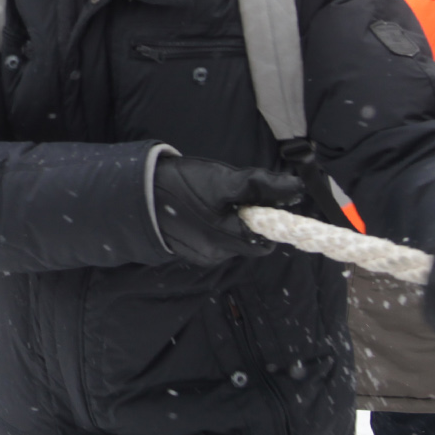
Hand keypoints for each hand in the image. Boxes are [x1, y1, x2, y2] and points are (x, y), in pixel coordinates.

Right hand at [151, 155, 305, 265]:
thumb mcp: (224, 180)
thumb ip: (262, 187)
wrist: (136, 192)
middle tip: (230, 195)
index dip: (267, 221)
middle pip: (246, 241)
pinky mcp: (185, 250)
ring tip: (210, 199)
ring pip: (229, 240)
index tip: (259, 200)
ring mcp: (198, 255)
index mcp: (226, 240)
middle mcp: (214, 255)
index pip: (264, 241)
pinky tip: (197, 209)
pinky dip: (212, 226)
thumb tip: (298, 190)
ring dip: (228, 222)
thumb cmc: (182, 185)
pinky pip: (211, 240)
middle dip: (246, 220)